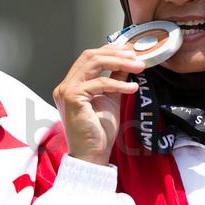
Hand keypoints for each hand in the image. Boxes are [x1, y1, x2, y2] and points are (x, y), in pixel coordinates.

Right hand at [52, 44, 143, 165]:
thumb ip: (116, 79)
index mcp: (73, 84)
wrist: (92, 154)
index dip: (110, 50)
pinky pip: (99, 83)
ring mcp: (66, 90)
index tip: (130, 50)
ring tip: (138, 67)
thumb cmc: (99, 131)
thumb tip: (127, 63)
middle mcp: (66, 84)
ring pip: (93, 63)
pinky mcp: (72, 98)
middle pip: (90, 56)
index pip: (90, 57)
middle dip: (116, 53)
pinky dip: (118, 83)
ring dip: (119, 62)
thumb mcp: (111, 98)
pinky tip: (132, 88)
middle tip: (136, 56)